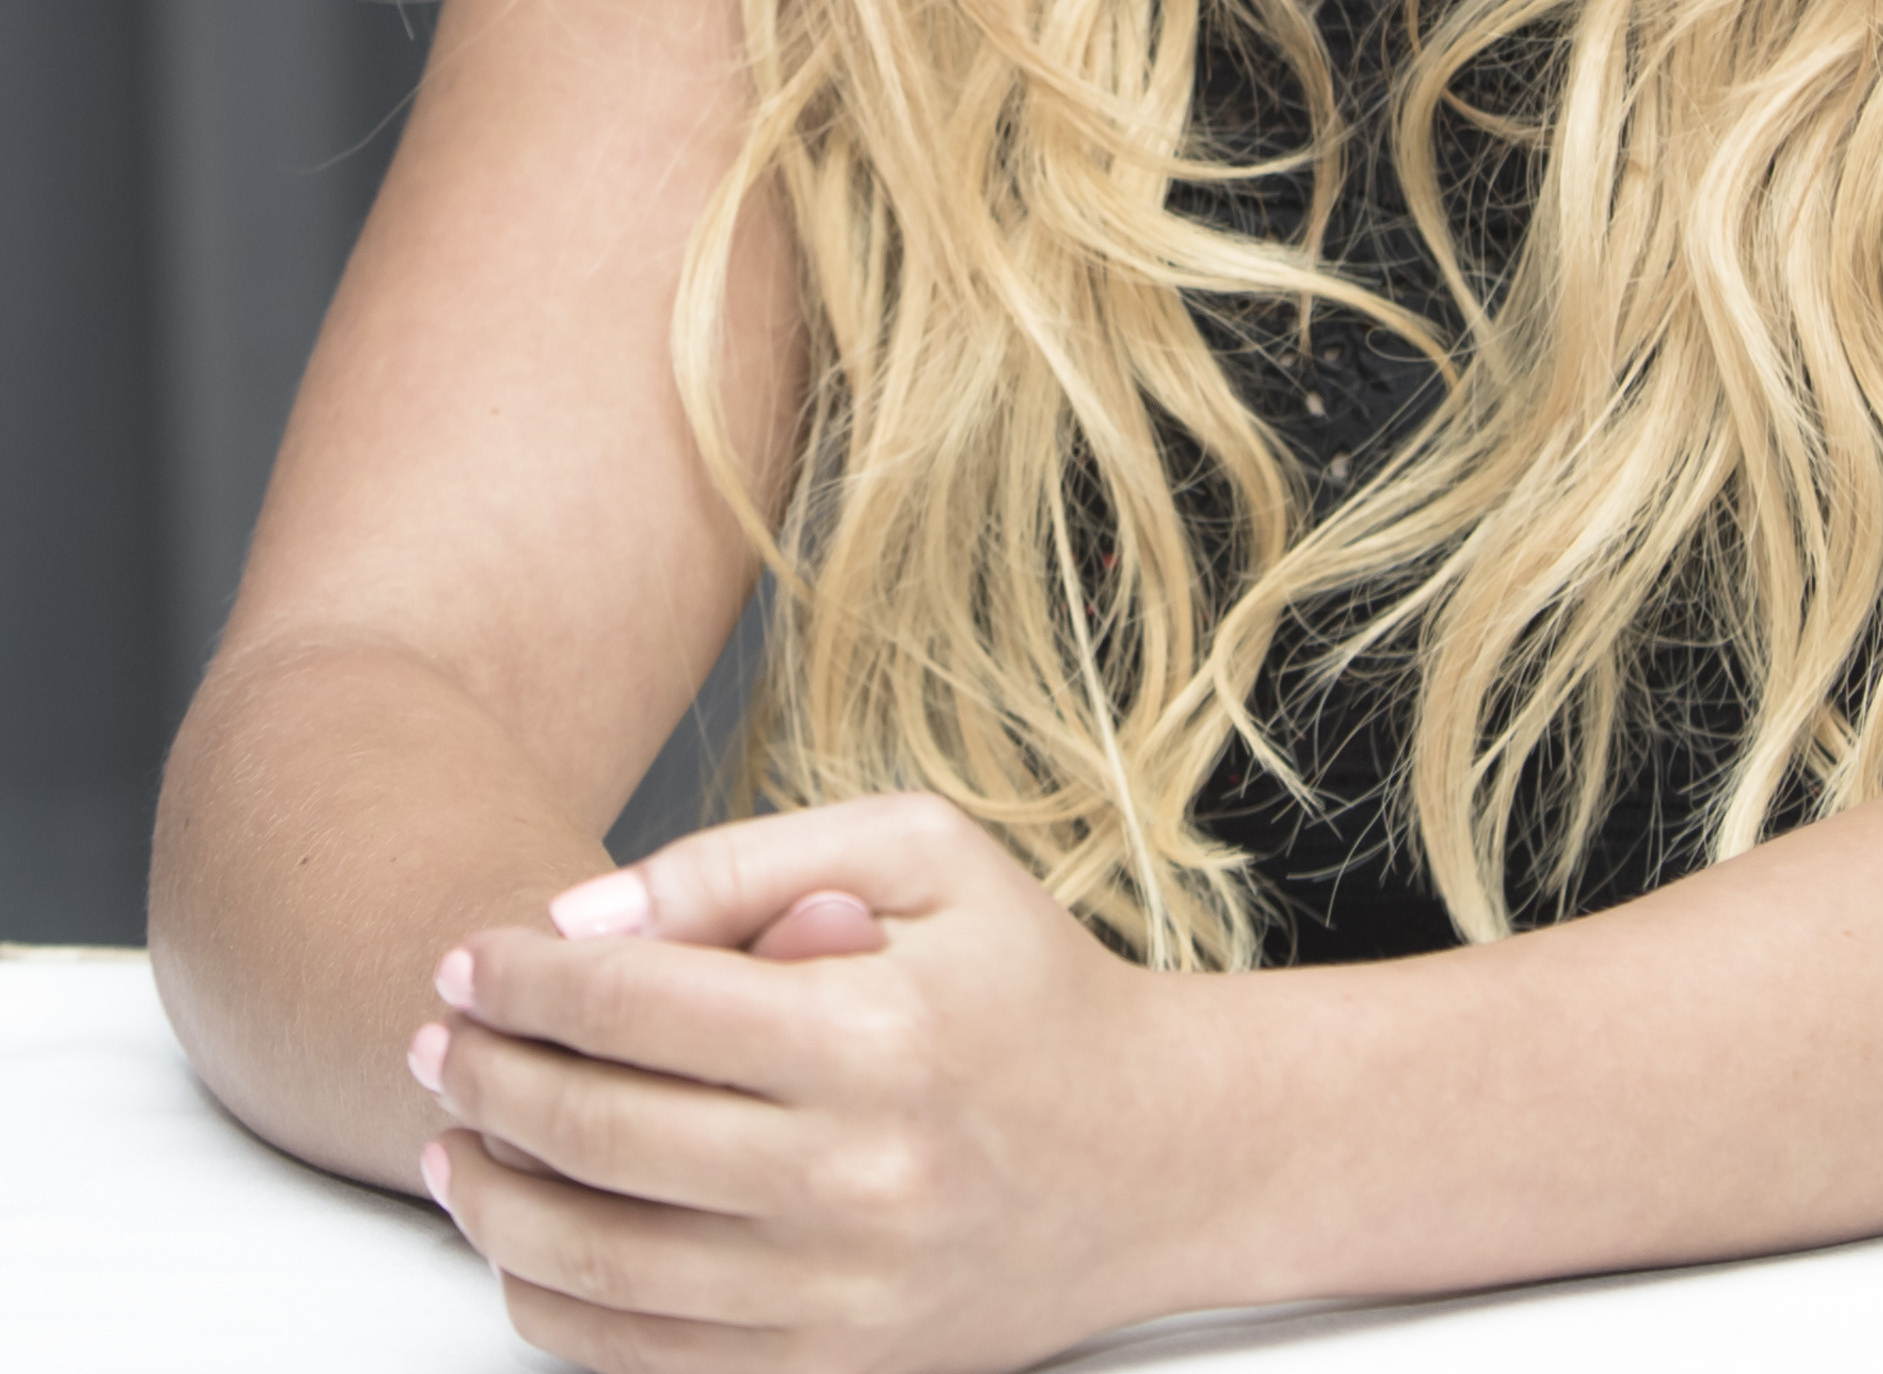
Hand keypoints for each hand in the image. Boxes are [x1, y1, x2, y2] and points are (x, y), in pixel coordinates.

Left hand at [406, 795, 1232, 1371]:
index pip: (640, 1007)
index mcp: (878, 1032)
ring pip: (602, 1264)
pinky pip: (647, 1363)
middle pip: (601, 1135)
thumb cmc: (1024, 982)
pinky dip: (555, 1304)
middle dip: (487, 1078)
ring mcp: (845, 1298)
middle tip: (436, 1038)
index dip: (525, 980)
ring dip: (493, 1198)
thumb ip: (747, 865)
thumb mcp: (920, 854)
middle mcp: (858, 1176)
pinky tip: (523, 1238)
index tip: (468, 958)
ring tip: (451, 1137)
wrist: (1152, 1155)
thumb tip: (583, 920)